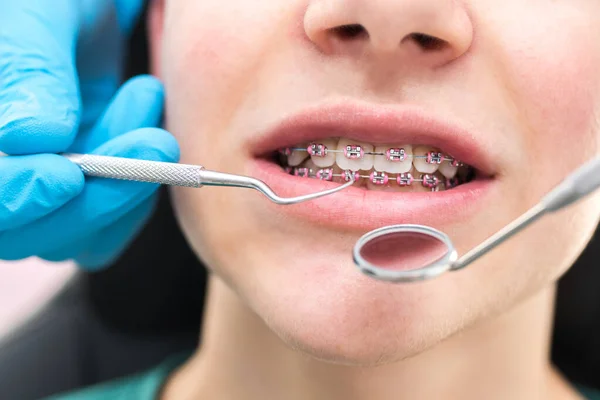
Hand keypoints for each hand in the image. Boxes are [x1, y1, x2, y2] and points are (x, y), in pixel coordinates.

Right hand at [0, 1, 178, 268]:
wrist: (80, 10)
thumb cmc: (46, 4)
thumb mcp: (33, 16)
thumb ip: (27, 69)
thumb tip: (32, 137)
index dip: (17, 197)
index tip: (65, 175)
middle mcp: (4, 175)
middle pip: (31, 233)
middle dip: (99, 194)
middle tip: (154, 142)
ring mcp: (42, 189)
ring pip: (79, 234)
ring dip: (130, 181)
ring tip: (145, 94)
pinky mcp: (85, 190)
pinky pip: (113, 223)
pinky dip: (141, 186)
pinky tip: (149, 122)